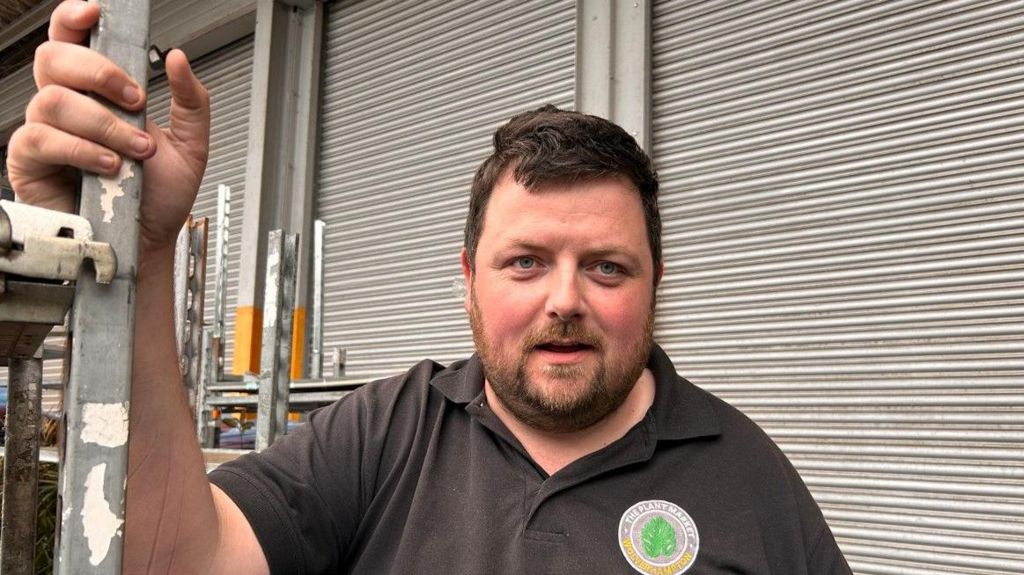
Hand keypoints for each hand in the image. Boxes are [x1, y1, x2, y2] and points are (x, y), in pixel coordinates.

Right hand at [5, 0, 210, 255]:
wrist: (147, 242)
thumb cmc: (158, 198)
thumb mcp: (191, 147)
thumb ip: (191, 101)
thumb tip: (179, 58)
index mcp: (97, 93)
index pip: (71, 40)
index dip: (73, 18)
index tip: (95, 12)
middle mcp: (66, 106)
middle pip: (53, 57)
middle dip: (98, 72)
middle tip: (135, 100)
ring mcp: (45, 132)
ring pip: (53, 100)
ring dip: (103, 124)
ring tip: (134, 151)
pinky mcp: (30, 163)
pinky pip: (39, 138)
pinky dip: (80, 149)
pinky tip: (108, 165)